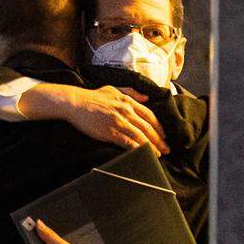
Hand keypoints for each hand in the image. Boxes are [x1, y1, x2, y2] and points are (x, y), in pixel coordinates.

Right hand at [19, 84, 169, 154]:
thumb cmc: (93, 96)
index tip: (164, 135)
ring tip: (159, 154)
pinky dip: (138, 149)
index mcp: (128, 101)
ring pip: (140, 136)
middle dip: (160, 140)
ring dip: (152, 146)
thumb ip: (131, 93)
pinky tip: (144, 154)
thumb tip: (146, 98)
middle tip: (167, 148)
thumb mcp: (114, 89)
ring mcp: (119, 122)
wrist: (76, 103)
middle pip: (148, 127)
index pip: (149, 115)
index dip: (159, 127)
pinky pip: (128, 142)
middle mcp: (126, 111)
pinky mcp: (110, 132)